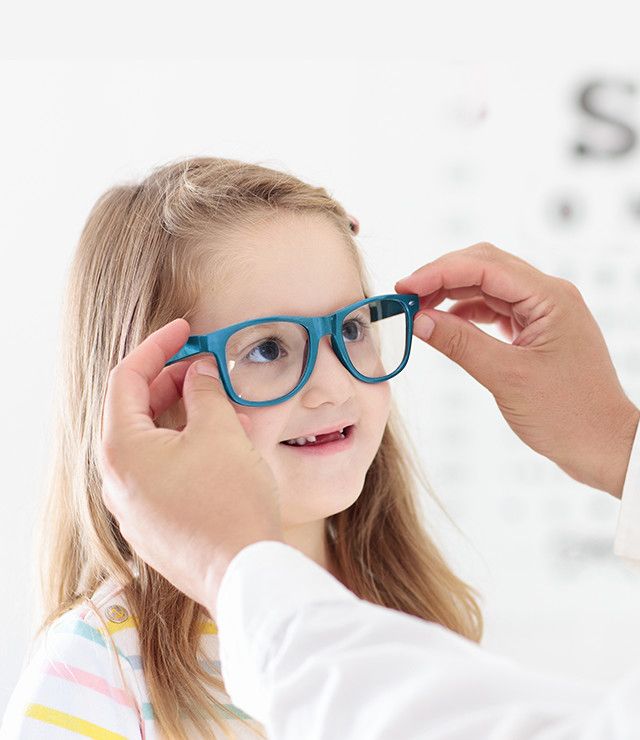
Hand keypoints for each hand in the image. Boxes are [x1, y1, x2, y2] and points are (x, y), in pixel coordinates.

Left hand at [98, 318, 283, 617]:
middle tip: (207, 368)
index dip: (158, 347)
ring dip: (184, 418)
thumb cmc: (230, 501)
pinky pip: (163, 475)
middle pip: (136, 412)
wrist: (247, 575)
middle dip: (173, 383)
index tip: (186, 330)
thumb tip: (199, 372)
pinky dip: (187, 450)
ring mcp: (134, 508)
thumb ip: (204, 391)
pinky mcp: (155, 528)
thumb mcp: (220, 431)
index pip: (127, 378)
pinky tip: (223, 448)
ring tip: (225, 408)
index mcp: (122, 450)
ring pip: (152, 445)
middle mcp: (117, 480)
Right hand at [395, 242, 639, 498]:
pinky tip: (444, 324)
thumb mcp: (506, 377)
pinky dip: (465, 312)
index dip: (438, 272)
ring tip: (418, 310)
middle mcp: (548, 296)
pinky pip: (494, 308)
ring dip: (451, 293)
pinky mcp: (536, 329)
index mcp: (550, 297)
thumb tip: (418, 320)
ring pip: (487, 286)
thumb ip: (460, 343)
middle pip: (484, 266)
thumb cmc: (568, 415)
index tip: (404, 289)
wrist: (602, 445)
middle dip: (441, 276)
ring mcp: (543, 312)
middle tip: (405, 296)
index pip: (484, 266)